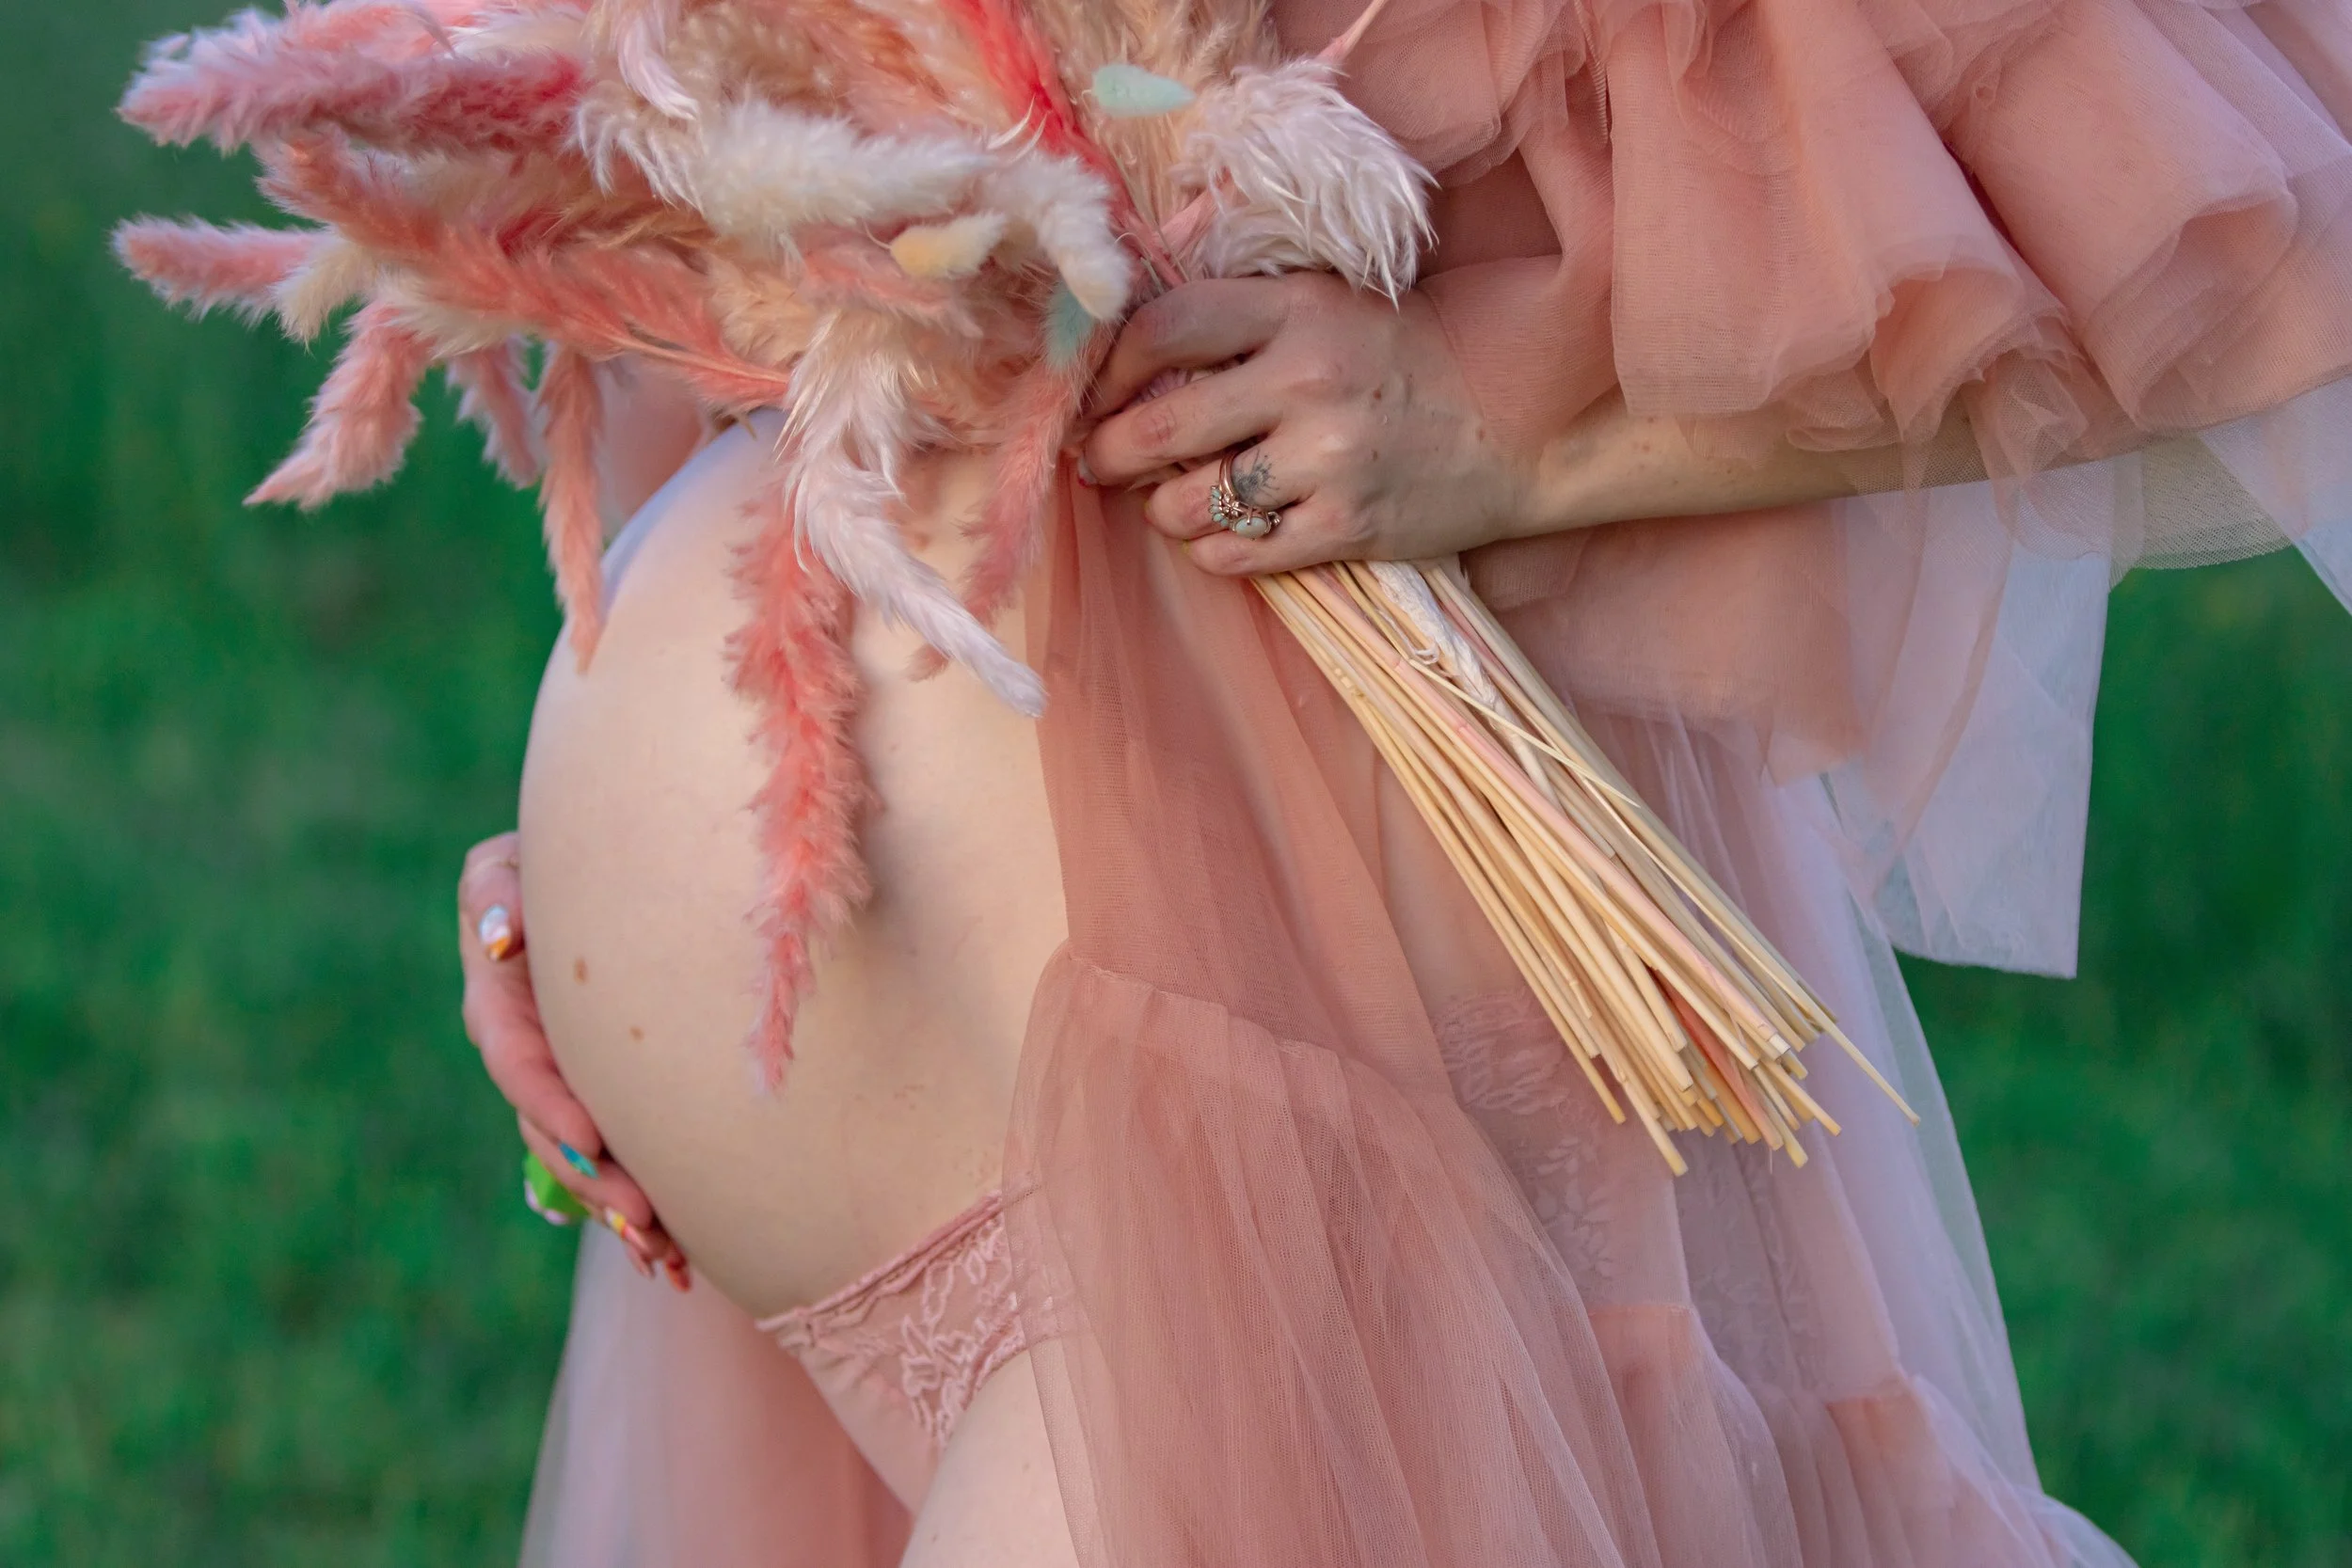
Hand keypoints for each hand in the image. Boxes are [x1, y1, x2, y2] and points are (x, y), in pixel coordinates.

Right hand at [459, 833, 688, 1288]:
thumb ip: (497, 892)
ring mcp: (563, 1077)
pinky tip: (681, 1261)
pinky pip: (615, 1161)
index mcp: (499, 995)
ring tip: (669, 1258)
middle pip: (552, 1129)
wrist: (617, 867)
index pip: (517, 1057)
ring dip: (621, 1212)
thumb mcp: (514, 860)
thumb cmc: (572, 847)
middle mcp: (527, 1046)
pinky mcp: (602, 1098)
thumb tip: (497, 941)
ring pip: (582, 1161)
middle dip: (596, 1181)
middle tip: (645, 1220)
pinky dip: (644, 1211)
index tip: (591, 1142)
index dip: (549, 1103)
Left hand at [1078, 274, 1533, 573]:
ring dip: (1163, 509)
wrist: (1519, 421)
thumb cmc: (1404, 356)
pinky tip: (1226, 534)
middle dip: (1109, 452)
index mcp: (1297, 310)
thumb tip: (1129, 361)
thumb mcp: (1328, 303)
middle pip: (1161, 426)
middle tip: (1101, 461)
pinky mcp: (1347, 528)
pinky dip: (1212, 550)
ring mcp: (1329, 461)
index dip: (1110, 366)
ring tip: (1176, 500)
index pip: (1164, 327)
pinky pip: (1236, 555)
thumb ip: (1241, 318)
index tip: (1099, 391)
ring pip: (1188, 502)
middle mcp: (1308, 381)